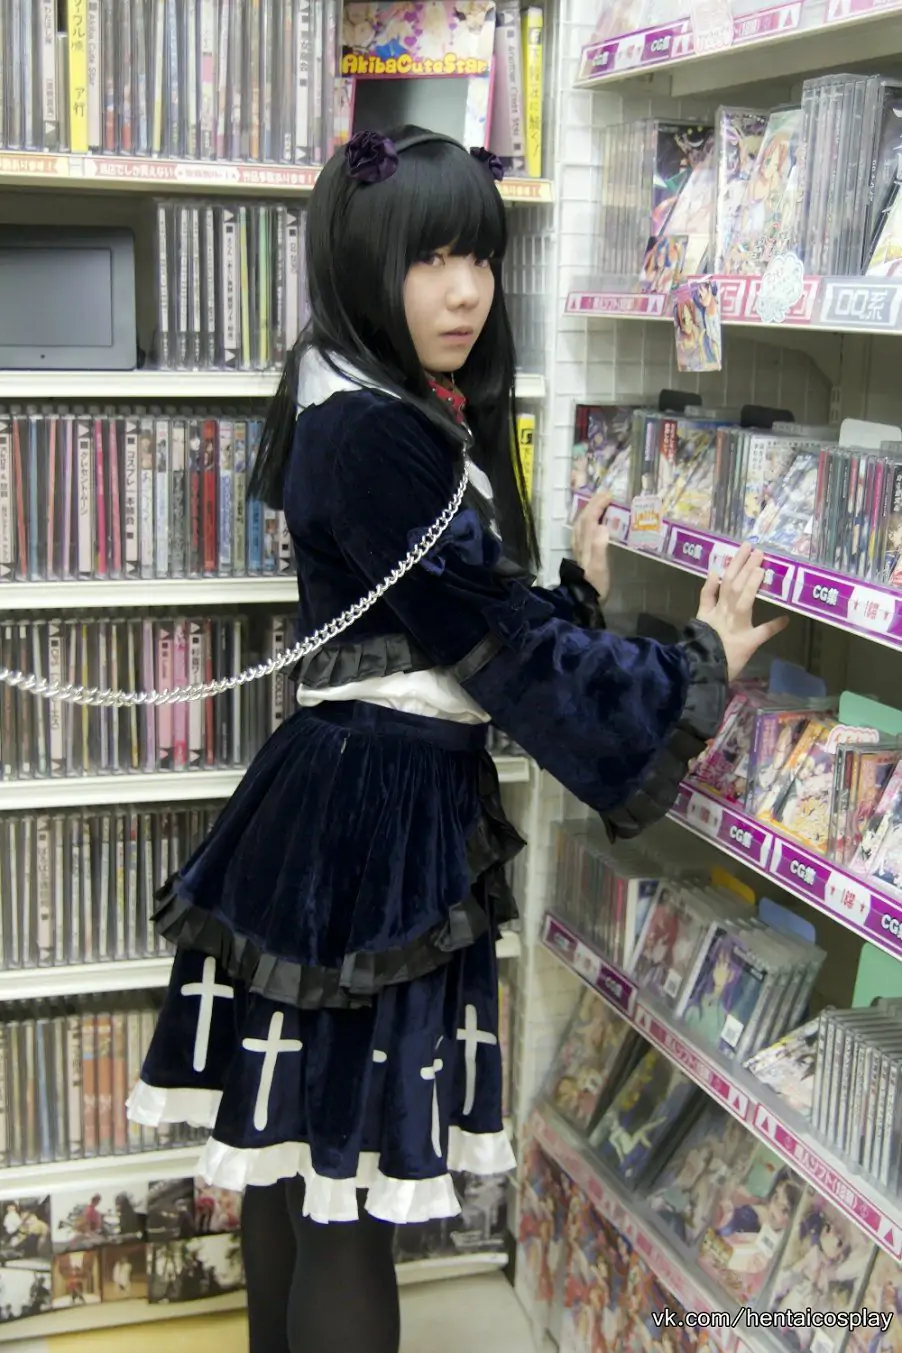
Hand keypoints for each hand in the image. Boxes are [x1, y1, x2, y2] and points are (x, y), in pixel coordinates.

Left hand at [572, 491, 612, 600]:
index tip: (609, 495)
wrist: (584, 601)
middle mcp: (580, 543)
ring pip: (581, 524)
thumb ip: (599, 547)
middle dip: (593, 504)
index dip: (598, 506)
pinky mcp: (581, 554)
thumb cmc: (595, 586)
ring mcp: (579, 548)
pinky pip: (582, 531)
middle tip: (605, 494)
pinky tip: (592, 522)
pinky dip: (587, 521)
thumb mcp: (600, 568)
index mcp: (585, 544)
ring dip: (589, 511)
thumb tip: (602, 527)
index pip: (590, 519)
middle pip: (583, 519)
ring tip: (599, 503)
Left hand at [696, 542, 788, 679]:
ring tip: (742, 550)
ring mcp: (714, 611)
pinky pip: (706, 597)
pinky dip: (709, 584)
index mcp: (740, 620)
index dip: (754, 582)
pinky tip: (715, 571)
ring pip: (725, 586)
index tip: (762, 567)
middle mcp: (727, 611)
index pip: (747, 596)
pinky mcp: (702, 614)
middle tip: (757, 550)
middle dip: (747, 567)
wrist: (703, 667)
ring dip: (733, 567)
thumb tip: (786, 619)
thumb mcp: (752, 646)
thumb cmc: (731, 660)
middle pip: (737, 585)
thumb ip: (767, 631)